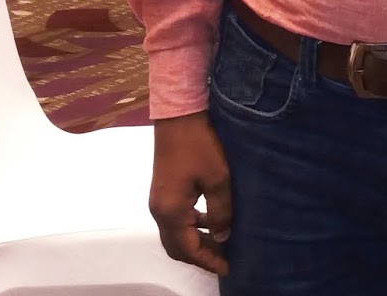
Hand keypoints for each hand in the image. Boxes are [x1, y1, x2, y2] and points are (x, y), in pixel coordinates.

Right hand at [148, 111, 232, 274]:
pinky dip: (191, 226)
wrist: (178, 118)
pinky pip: (175, 219)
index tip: (227, 268)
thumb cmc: (199, 146)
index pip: (188, 249)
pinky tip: (209, 219)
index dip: (208, 261)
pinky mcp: (163, 192)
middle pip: (176, 247)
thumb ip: (221, 211)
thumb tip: (222, 236)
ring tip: (220, 241)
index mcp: (171, 212)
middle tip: (223, 259)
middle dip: (199, 256)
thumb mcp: (218, 179)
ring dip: (195, 241)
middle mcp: (159, 211)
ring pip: (175, 234)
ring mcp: (159, 202)